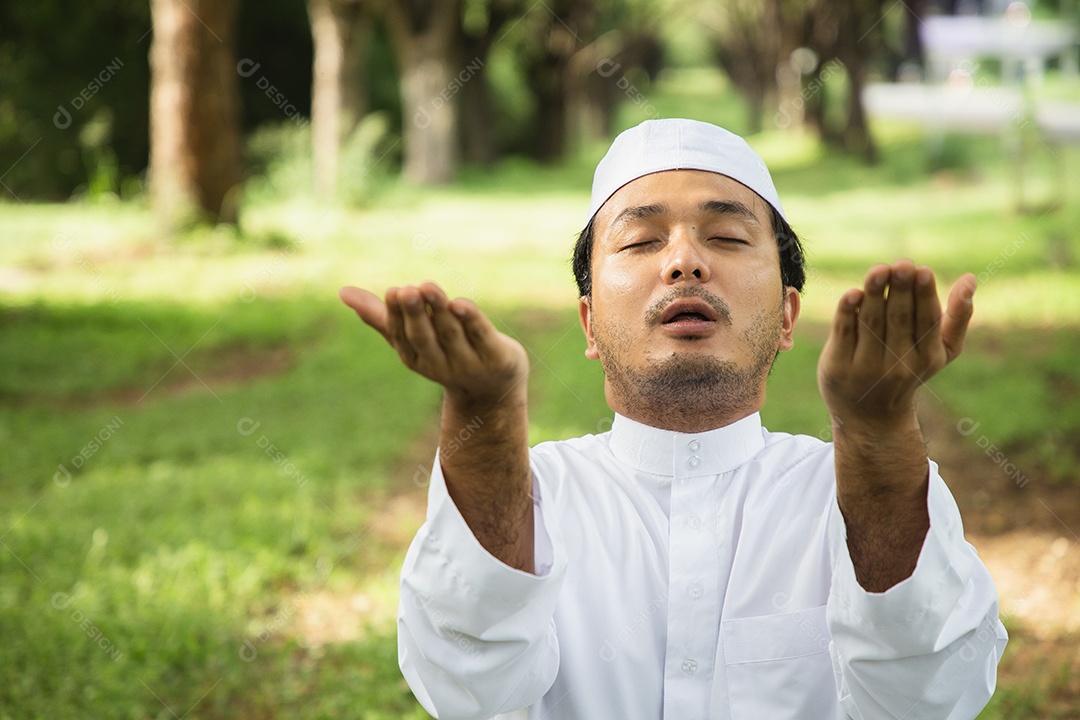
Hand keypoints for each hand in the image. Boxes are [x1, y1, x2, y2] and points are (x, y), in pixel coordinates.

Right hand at [339, 282, 528, 403]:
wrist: (493, 388)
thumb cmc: (446, 352)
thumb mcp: (413, 337)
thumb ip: (381, 317)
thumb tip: (342, 292)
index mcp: (416, 358)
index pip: (403, 336)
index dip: (397, 315)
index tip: (393, 291)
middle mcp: (440, 364)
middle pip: (424, 337)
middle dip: (414, 314)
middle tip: (406, 290)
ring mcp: (469, 363)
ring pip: (451, 333)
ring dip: (439, 310)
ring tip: (427, 286)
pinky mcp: (495, 357)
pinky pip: (482, 336)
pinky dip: (471, 320)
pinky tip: (460, 304)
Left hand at [818, 260, 975, 427]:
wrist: (869, 415)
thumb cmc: (910, 370)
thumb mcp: (941, 351)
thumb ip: (958, 316)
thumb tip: (971, 278)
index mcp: (927, 357)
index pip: (926, 321)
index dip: (924, 296)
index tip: (922, 270)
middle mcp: (898, 365)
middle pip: (898, 319)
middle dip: (899, 290)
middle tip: (900, 264)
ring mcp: (866, 367)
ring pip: (871, 323)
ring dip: (874, 294)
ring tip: (878, 270)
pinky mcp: (838, 366)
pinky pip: (844, 333)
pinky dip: (848, 312)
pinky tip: (853, 293)